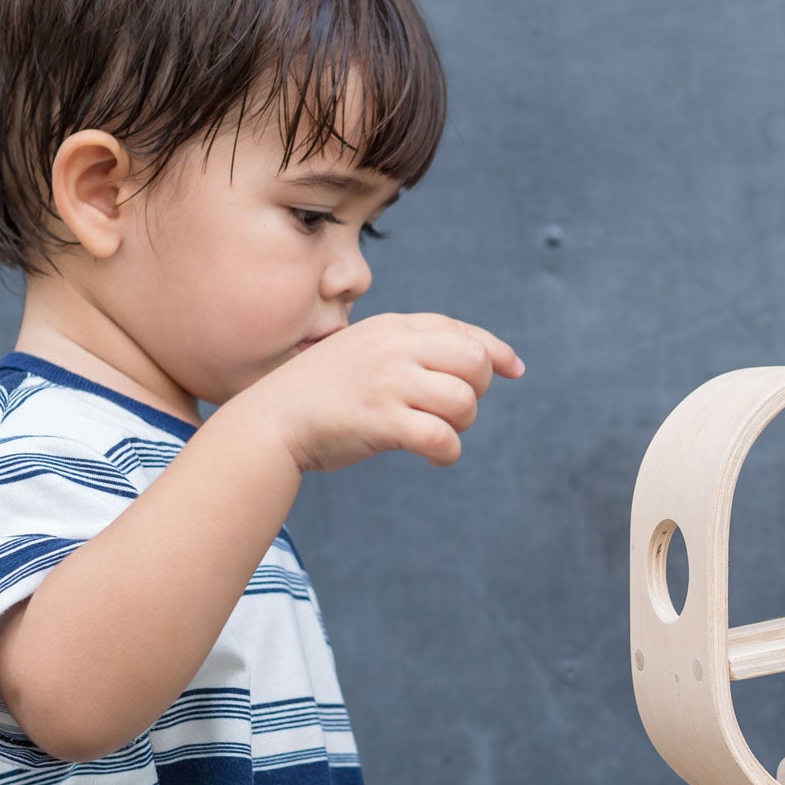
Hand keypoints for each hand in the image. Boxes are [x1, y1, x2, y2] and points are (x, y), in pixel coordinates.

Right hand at [242, 312, 523, 475]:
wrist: (270, 421)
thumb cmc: (320, 394)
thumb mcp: (362, 352)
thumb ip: (406, 350)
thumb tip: (473, 363)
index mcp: (390, 328)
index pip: (459, 331)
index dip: (495, 350)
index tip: (514, 369)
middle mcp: (392, 347)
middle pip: (472, 362)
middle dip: (476, 390)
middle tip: (453, 410)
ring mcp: (387, 382)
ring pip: (463, 400)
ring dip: (460, 424)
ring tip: (436, 433)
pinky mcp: (381, 420)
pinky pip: (441, 436)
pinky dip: (448, 452)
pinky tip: (435, 457)